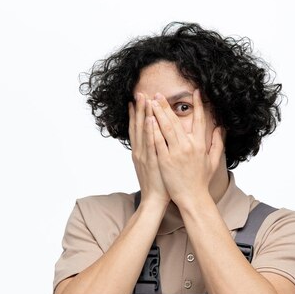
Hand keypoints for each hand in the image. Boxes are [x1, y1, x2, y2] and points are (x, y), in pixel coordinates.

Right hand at [128, 92, 169, 207]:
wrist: (154, 200)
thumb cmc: (158, 183)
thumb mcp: (153, 164)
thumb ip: (154, 151)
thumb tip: (157, 140)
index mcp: (141, 151)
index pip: (138, 129)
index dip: (137, 114)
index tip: (137, 100)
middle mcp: (140, 151)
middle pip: (139, 126)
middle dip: (139, 109)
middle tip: (139, 93)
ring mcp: (145, 155)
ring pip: (143, 131)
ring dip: (143, 114)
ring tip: (143, 99)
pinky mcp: (152, 161)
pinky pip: (151, 143)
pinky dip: (149, 131)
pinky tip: (150, 120)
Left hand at [149, 89, 223, 208]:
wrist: (192, 198)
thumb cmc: (201, 180)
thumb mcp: (213, 161)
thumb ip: (218, 143)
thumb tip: (221, 128)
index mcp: (200, 145)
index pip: (200, 120)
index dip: (199, 105)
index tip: (196, 92)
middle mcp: (188, 146)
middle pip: (177, 121)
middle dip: (167, 106)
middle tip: (159, 94)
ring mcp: (176, 153)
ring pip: (166, 128)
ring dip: (158, 113)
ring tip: (150, 102)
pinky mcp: (165, 160)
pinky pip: (158, 142)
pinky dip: (153, 130)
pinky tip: (148, 119)